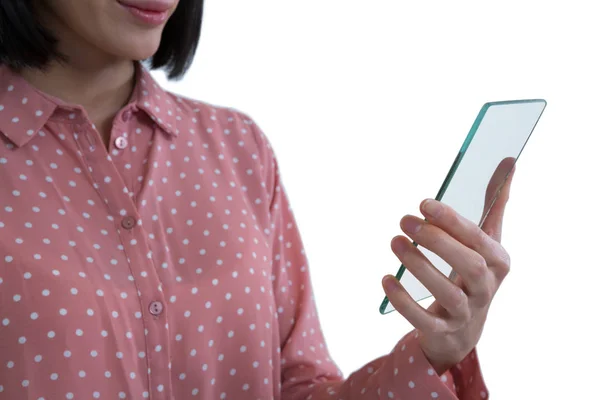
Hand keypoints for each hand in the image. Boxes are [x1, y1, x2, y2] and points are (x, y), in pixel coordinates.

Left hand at [382, 159, 514, 373]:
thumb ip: (494, 203)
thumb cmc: (474, 272)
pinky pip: (423, 320)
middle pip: (469, 266)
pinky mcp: (443, 331)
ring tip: (394, 241)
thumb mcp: (486, 240)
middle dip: (436, 241)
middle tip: (404, 220)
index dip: (452, 221)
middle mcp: (486, 289)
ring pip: (447, 293)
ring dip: (418, 265)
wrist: (464, 327)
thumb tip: (507, 160)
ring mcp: (466, 313)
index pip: (479, 239)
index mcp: (499, 262)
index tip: (424, 203)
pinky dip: (404, 300)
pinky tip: (386, 279)